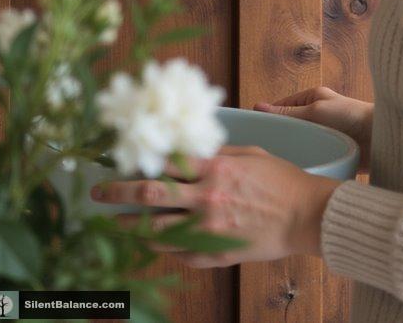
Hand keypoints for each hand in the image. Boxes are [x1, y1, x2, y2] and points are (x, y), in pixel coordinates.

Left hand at [89, 144, 341, 267]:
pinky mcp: (215, 253)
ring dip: (132, 226)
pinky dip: (164, 247)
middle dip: (118, 192)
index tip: (118, 158)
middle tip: (97, 193)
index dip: (137, 158)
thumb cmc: (280, 179)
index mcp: (213, 168)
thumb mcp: (248, 153)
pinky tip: (153, 243)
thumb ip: (215, 153)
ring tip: (117, 224)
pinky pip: (179, 253)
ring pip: (157, 230)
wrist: (304, 215)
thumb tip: (188, 150)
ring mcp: (208, 229)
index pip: (164, 161)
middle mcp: (205, 197)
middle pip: (150, 194)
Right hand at [254, 86, 373, 172]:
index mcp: (312, 99)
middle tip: (263, 154)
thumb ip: (288, 113)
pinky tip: (295, 172)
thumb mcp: (315, 111)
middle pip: (290, 128)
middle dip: (280, 138)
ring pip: (301, 144)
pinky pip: (314, 156)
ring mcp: (325, 135)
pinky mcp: (333, 152)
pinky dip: (307, 161)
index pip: (282, 107)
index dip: (269, 119)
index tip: (253, 133)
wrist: (383, 139)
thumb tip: (257, 107)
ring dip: (294, 152)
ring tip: (276, 166)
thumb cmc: (351, 117)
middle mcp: (317, 116)